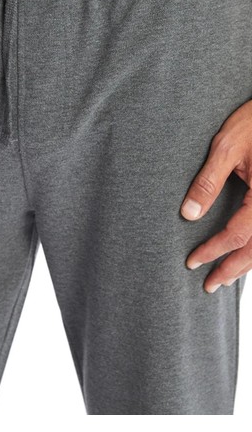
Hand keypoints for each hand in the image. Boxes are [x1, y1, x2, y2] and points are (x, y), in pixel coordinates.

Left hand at [181, 99, 251, 292]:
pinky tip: (246, 255)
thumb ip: (208, 182)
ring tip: (226, 279)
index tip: (193, 262)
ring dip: (247, 264)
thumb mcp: (225, 147)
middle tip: (210, 286)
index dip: (214, 251)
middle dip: (233, 269)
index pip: (238, 234)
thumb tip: (188, 214)